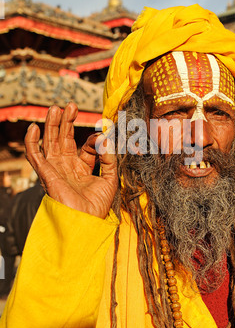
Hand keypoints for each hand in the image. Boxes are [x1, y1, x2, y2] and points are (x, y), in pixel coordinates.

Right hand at [24, 102, 117, 218]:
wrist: (86, 222)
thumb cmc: (98, 207)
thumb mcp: (110, 179)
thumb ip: (110, 159)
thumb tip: (106, 139)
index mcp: (83, 169)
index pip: (86, 148)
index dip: (94, 140)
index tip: (102, 137)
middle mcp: (67, 167)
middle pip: (64, 140)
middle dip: (67, 122)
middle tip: (71, 105)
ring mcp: (56, 170)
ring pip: (50, 143)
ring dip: (52, 125)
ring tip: (56, 108)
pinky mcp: (46, 174)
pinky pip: (35, 156)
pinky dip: (32, 142)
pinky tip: (34, 128)